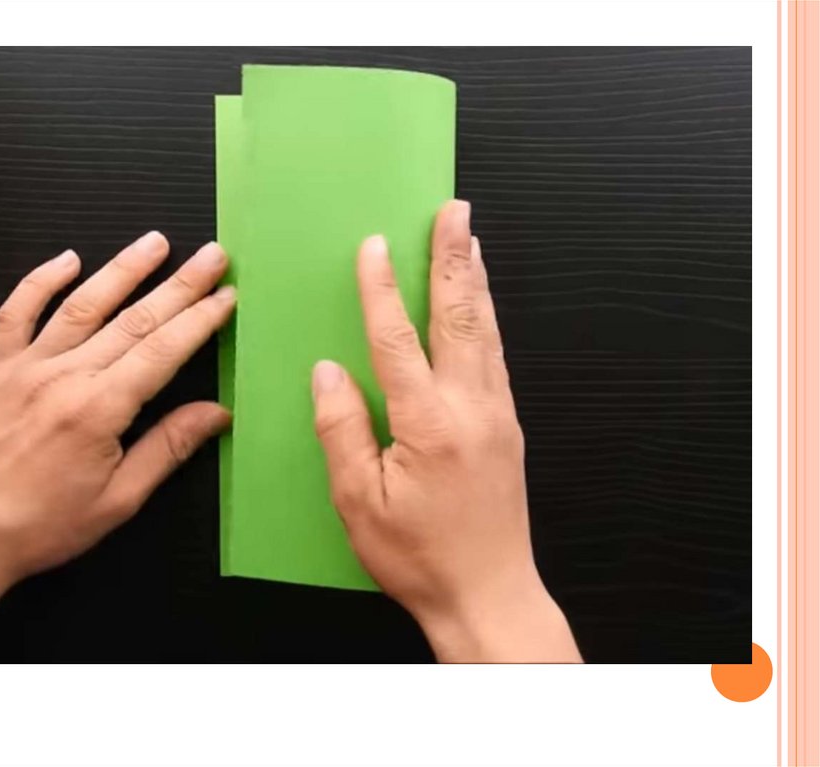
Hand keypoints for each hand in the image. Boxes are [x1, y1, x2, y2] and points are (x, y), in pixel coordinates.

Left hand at [0, 232, 233, 661]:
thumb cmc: (39, 527)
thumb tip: (216, 413)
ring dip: (122, 269)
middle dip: (179, 284)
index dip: (200, 319)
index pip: (163, 350)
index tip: (226, 295)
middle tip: (212, 255)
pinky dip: (39, 281)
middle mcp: (63, 376)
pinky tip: (66, 258)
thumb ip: (167, 448)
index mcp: (99, 409)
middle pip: (133, 319)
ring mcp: (24, 366)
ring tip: (155, 242)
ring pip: (82, 305)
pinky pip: (15, 312)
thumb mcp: (118, 500)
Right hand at [310, 200, 580, 662]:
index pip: (399, 338)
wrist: (489, 595)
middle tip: (453, 212)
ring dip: (475, 280)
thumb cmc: (421, 557)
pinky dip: (487, 319)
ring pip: (487, 331)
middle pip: (460, 316)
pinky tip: (482, 306)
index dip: (382, 289)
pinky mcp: (508, 427)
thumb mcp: (360, 502)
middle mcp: (472, 409)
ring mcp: (497, 415)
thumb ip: (343, 430)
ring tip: (471, 240)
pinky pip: (497, 357)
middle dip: (453, 257)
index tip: (375, 246)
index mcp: (429, 424)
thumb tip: (328, 374)